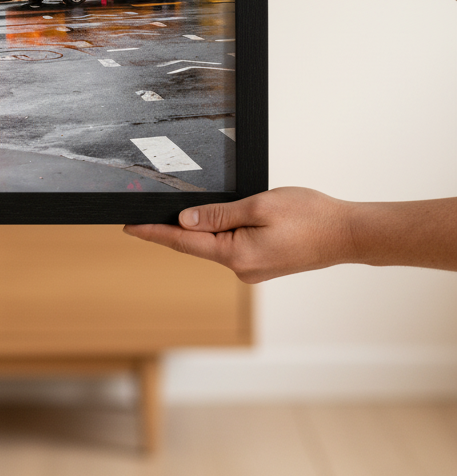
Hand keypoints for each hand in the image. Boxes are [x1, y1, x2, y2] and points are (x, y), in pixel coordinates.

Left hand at [124, 188, 354, 283]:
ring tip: (182, 208)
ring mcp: (253, 269)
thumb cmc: (310, 217)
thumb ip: (219, 214)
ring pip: (215, 245)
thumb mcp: (259, 206)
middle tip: (146, 209)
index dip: (153, 232)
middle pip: (196, 245)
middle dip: (172, 228)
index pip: (183, 242)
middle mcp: (242, 269)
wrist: (347, 234)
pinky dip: (220, 232)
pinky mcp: (263, 264)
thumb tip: (185, 220)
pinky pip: (231, 246)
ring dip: (199, 229)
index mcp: (237, 255)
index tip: (128, 226)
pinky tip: (217, 218)